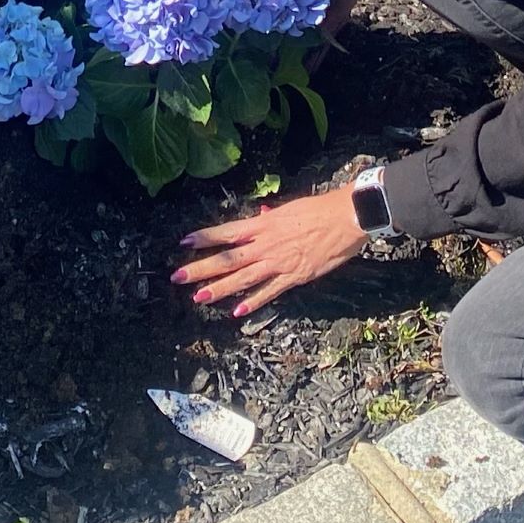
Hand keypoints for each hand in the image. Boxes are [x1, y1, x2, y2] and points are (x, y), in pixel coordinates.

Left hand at [176, 189, 368, 319]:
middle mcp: (265, 244)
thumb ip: (272, 218)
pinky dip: (252, 302)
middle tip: (178, 277)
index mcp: (263, 224)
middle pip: (227, 258)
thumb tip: (261, 215)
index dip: (204, 237)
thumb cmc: (319, 210)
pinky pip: (269, 292)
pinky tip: (237, 312)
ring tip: (199, 297)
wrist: (345, 218)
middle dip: (201, 268)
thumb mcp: (290, 209)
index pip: (227, 231)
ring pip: (242, 278)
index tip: (184, 242)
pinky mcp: (294, 277)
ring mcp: (278, 262)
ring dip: (219, 289)